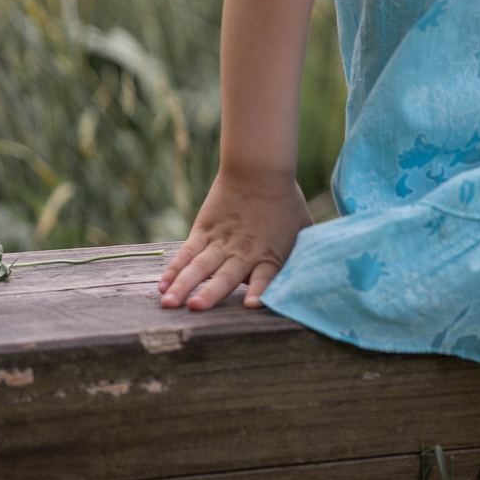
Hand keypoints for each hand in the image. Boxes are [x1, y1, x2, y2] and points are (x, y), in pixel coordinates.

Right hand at [159, 167, 310, 309]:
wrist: (259, 171)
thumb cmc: (286, 203)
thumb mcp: (303, 229)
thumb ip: (304, 255)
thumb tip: (316, 273)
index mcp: (270, 255)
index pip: (266, 277)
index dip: (260, 291)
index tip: (251, 304)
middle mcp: (244, 253)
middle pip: (226, 276)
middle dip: (211, 293)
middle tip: (195, 308)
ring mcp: (221, 243)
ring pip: (200, 267)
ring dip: (184, 285)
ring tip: (170, 303)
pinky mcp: (204, 232)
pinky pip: (187, 254)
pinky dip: (174, 269)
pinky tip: (163, 286)